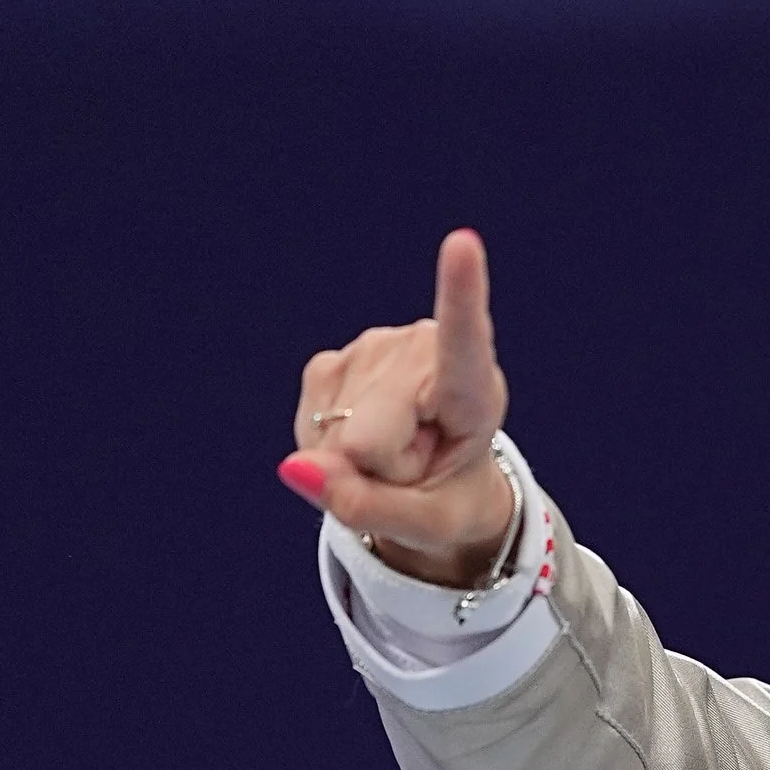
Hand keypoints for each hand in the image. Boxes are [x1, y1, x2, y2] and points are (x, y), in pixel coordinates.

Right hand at [277, 227, 514, 584]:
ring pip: (337, 438)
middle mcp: (424, 351)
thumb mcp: (428, 527)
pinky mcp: (332, 361)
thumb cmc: (447, 501)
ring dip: (358, 462)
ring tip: (393, 455)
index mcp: (474, 387)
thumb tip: (294, 469)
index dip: (459, 292)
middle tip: (411, 468)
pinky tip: (358, 440)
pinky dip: (328, 449)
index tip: (463, 242)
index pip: (464, 337)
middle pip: (369, 438)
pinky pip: (310, 426)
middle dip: (380, 472)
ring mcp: (374, 348)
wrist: (435, 486)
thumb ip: (369, 508)